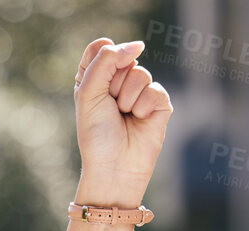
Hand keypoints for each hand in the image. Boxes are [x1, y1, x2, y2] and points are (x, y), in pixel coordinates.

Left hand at [71, 38, 173, 206]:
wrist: (115, 167)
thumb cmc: (97, 135)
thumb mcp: (88, 93)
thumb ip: (105, 61)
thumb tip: (138, 44)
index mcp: (96, 78)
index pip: (101, 48)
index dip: (101, 60)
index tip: (96, 84)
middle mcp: (119, 81)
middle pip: (123, 58)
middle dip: (114, 85)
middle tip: (111, 108)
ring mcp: (141, 91)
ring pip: (140, 73)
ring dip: (127, 98)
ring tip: (125, 116)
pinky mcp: (159, 103)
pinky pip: (154, 89)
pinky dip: (143, 107)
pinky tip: (139, 121)